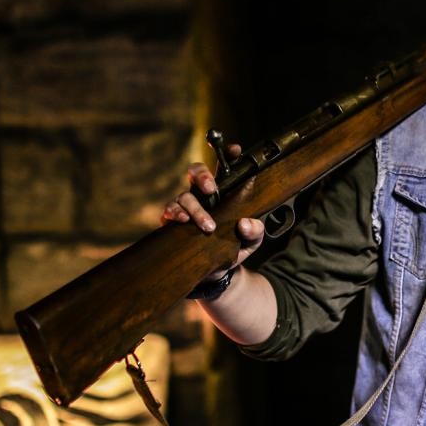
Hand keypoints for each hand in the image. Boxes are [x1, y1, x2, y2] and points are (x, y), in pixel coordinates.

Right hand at [161, 144, 265, 280]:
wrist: (216, 274)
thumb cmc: (234, 248)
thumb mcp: (251, 242)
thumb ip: (256, 232)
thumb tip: (245, 224)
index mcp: (225, 194)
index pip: (226, 169)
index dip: (229, 155)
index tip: (235, 150)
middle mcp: (204, 196)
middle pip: (196, 172)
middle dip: (202, 176)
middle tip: (211, 189)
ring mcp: (187, 207)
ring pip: (184, 195)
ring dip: (195, 208)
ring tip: (208, 226)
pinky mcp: (173, 223)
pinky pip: (169, 211)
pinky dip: (175, 214)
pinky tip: (182, 221)